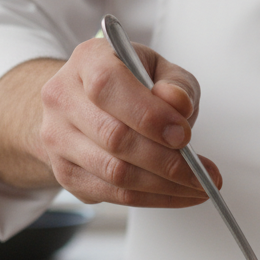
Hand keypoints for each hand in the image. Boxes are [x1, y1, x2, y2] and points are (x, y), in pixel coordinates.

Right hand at [0, 38, 221, 205]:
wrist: (86, 102)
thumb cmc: (129, 83)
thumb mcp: (159, 70)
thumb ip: (176, 84)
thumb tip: (178, 103)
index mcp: (87, 60)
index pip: (108, 86)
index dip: (149, 115)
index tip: (184, 136)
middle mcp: (63, 98)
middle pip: (114, 137)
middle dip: (166, 160)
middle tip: (202, 173)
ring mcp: (57, 138)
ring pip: (115, 172)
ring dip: (164, 186)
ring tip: (197, 186)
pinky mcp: (65, 172)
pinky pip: (114, 194)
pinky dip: (154, 199)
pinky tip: (179, 193)